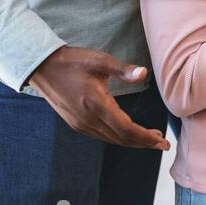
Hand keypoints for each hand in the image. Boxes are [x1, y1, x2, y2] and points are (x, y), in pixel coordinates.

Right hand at [28, 47, 169, 149]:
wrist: (42, 68)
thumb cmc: (73, 61)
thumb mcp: (100, 61)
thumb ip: (123, 69)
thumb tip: (143, 73)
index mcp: (96, 104)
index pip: (126, 129)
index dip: (145, 137)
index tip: (162, 141)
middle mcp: (88, 119)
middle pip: (121, 138)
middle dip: (144, 142)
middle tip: (163, 144)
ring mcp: (80, 124)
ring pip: (111, 139)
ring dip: (132, 141)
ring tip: (150, 138)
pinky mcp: (76, 123)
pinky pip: (102, 136)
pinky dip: (118, 138)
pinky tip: (128, 133)